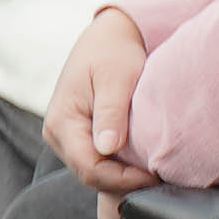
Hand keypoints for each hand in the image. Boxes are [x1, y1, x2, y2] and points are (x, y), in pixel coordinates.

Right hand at [42, 4, 156, 192]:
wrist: (107, 36)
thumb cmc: (112, 52)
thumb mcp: (116, 79)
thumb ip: (110, 113)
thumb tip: (106, 148)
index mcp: (62, 121)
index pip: (88, 168)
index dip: (122, 180)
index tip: (154, 174)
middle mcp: (57, 134)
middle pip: (89, 175)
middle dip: (124, 182)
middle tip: (161, 175)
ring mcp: (65, 137)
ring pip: (93, 172)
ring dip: (122, 176)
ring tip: (154, 170)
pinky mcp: (77, 136)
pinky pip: (96, 162)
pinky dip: (119, 167)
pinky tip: (141, 162)